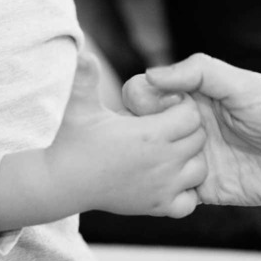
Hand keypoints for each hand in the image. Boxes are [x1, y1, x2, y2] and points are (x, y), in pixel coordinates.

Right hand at [46, 53, 206, 217]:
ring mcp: (161, 188)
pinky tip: (167, 180)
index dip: (182, 107)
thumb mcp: (80, 106)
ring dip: (189, 160)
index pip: (190, 114)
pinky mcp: (157, 208)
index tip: (165, 108)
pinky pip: (188, 202)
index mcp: (149, 133)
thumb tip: (85, 52)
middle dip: (187, 131)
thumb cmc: (72, 141)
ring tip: (168, 153)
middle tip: (166, 129)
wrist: (61, 184)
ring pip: (199, 169)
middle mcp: (161, 161)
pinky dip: (183, 192)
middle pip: (198, 139)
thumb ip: (86, 78)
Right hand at [123, 54, 260, 207]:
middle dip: (143, 134)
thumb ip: (201, 73)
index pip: (146, 92)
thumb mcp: (244, 85)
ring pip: (153, 162)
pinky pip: (171, 193)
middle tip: (163, 137)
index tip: (157, 105)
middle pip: (143, 128)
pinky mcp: (203, 189)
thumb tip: (152, 74)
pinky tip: (176, 187)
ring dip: (155, 165)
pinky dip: (165, 193)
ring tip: (182, 162)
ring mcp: (194, 158)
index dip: (141, 98)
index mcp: (194, 95)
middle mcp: (188, 126)